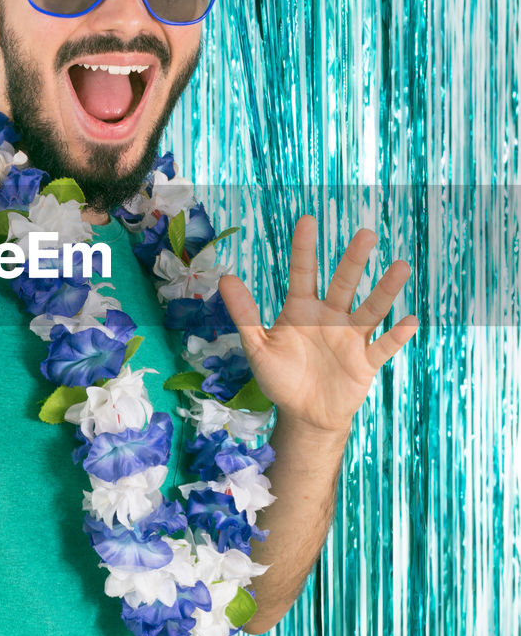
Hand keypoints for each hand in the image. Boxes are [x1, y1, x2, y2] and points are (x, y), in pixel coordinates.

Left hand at [216, 216, 417, 433]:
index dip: (304, 249)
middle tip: (366, 233)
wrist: (304, 415)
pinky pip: (383, 347)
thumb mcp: (257, 346)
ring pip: (371, 309)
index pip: (303, 273)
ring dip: (385, 289)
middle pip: (344, 283)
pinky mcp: (365, 362)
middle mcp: (330, 317)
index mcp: (301, 309)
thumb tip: (225, 278)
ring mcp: (350, 338)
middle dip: (354, 260)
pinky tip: (411, 319)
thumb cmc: (280, 377)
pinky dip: (397, 336)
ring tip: (401, 267)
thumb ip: (245, 314)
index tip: (307, 220)